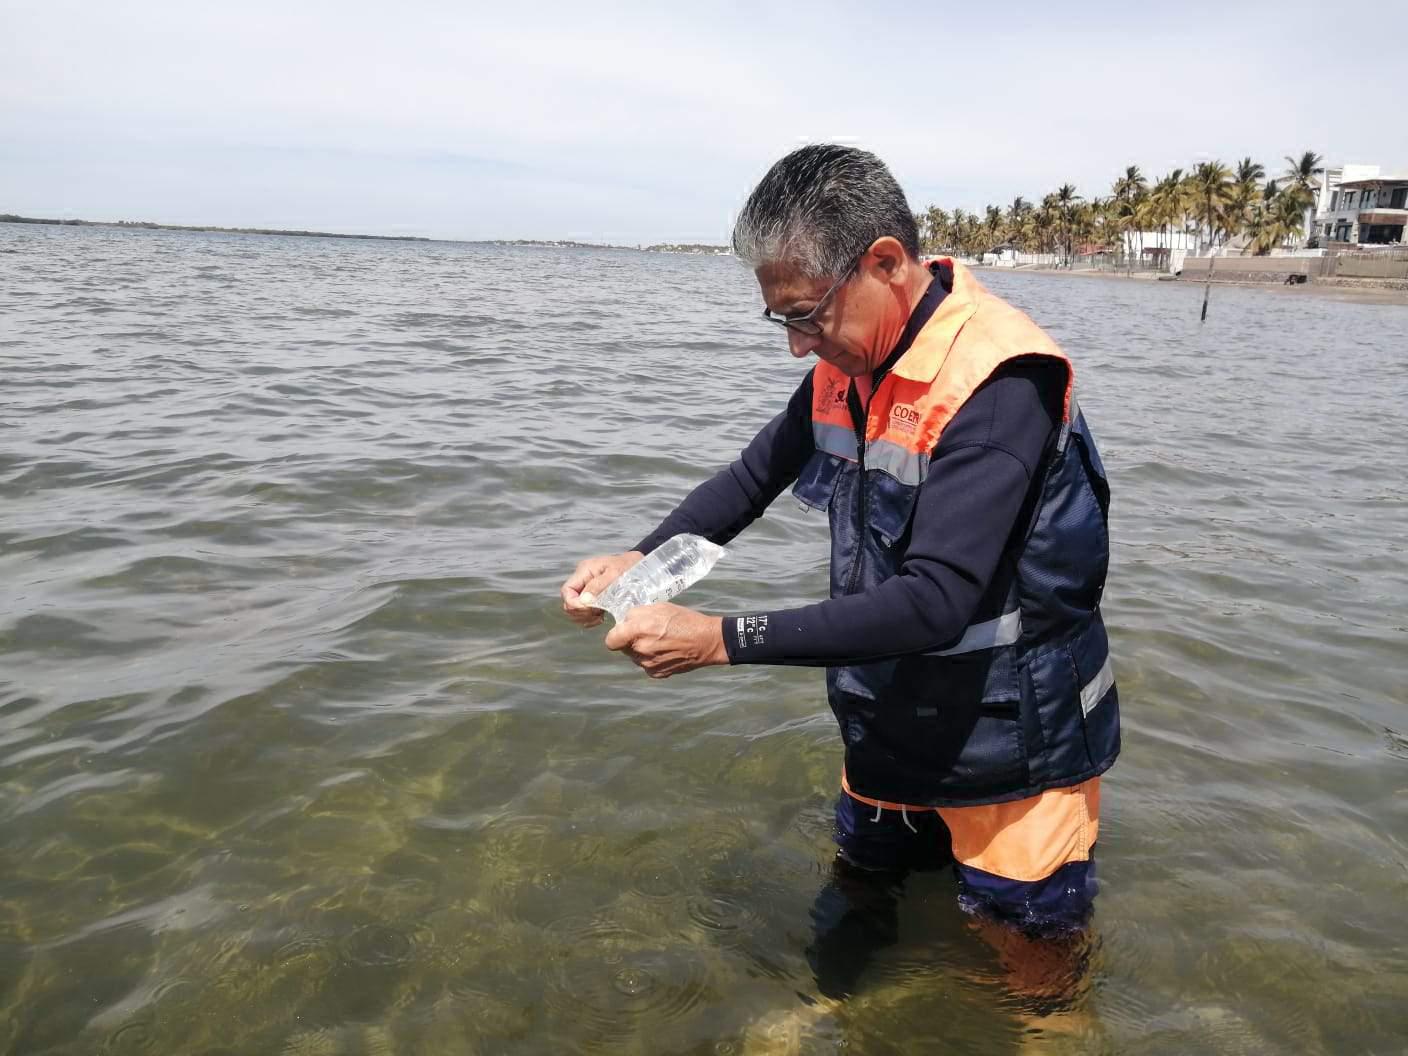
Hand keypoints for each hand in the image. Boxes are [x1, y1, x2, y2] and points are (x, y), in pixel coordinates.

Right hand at [560, 551, 643, 627]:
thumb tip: (584, 601)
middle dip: (581, 612)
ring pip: (574, 610)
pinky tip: (601, 618)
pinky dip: (589, 619)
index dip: (574, 604)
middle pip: (568, 603)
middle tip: (597, 615)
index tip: (590, 610)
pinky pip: (583, 613)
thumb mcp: (616, 573)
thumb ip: (598, 586)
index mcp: (584, 571)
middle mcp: (582, 580)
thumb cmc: (629, 567)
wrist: (640, 566)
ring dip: (585, 617)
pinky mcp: (592, 598)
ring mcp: (586, 590)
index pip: (566, 591)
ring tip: (600, 617)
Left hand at [603, 602, 727, 678]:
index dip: (616, 635)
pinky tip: (666, 651)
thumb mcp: (660, 607)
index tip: (624, 631)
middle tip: (647, 632)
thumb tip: (625, 621)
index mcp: (638, 630)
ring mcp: (648, 664)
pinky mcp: (657, 673)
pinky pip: (646, 665)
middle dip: (631, 640)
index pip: (611, 640)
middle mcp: (641, 650)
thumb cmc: (685, 620)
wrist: (706, 641)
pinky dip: (652, 659)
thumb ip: (638, 614)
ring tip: (660, 641)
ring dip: (641, 649)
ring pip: (635, 657)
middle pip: (624, 648)